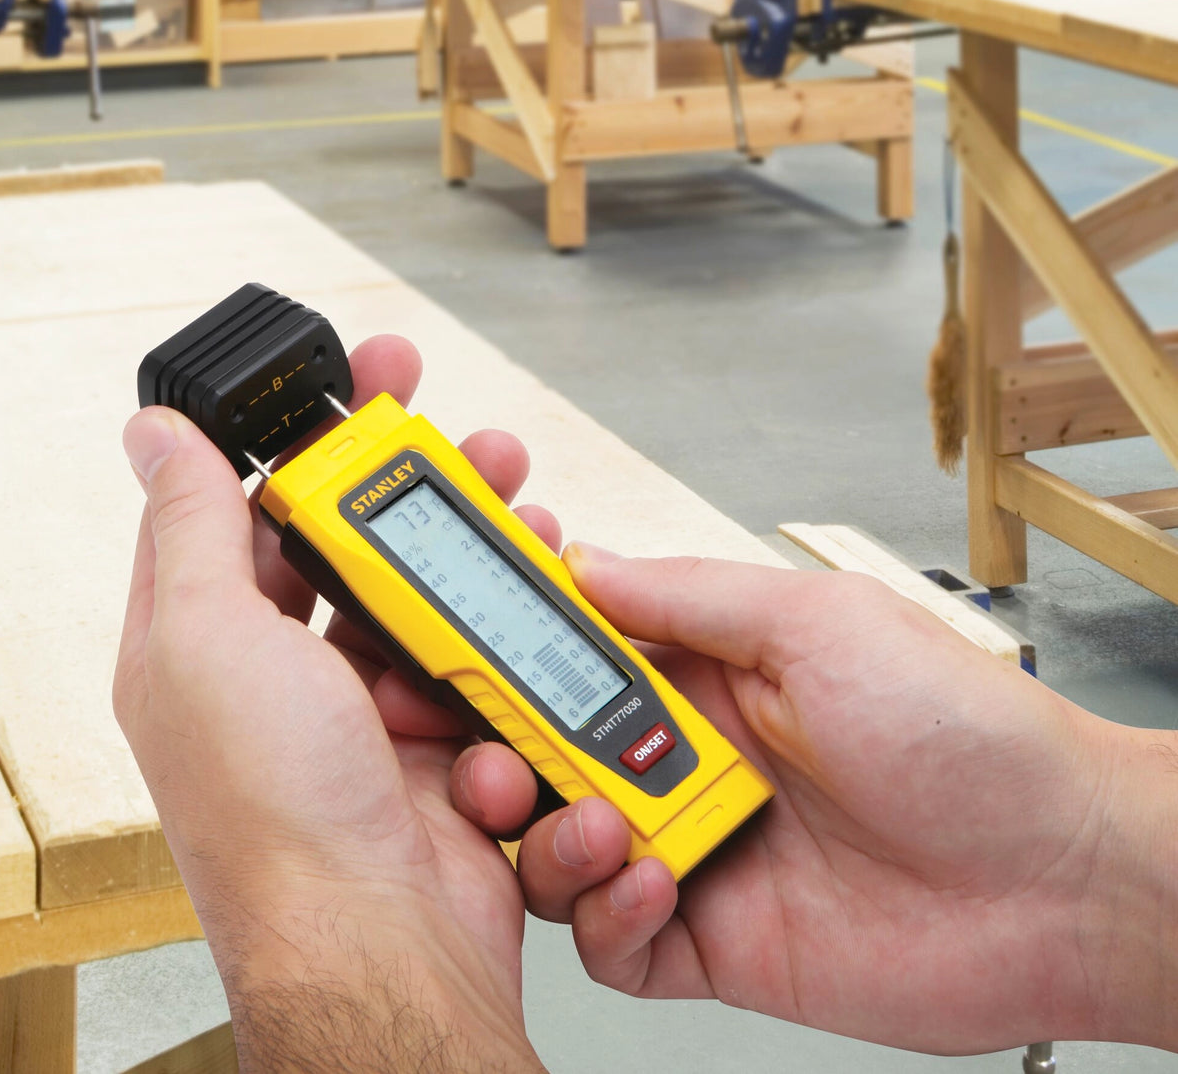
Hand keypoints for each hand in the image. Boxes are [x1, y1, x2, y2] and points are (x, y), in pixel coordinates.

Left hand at [115, 336, 550, 1073]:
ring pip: (429, 596)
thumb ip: (190, 527)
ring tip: (522, 512)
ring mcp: (367, 705)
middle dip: (417, 486)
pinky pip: (478, 661)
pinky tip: (521, 625)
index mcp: (210, 640)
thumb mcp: (211, 640)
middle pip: (356, 543)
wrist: (386, 940)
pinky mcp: (439, 738)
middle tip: (469, 441)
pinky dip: (505, 639)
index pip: (250, 504)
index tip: (359, 382)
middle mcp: (287, 671)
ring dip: (476, 555)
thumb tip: (153, 434)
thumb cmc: (277, 813)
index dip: (304, 436)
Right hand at [452, 548, 1174, 1053]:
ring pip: (559, 842)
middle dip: (493, 743)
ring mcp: (692, 845)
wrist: (1056, 876)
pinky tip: (648, 882)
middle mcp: (686, 756)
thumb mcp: (813, 623)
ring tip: (593, 820)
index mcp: (704, 672)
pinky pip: (611, 938)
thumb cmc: (958, 731)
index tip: (446, 632)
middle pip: (546, 747)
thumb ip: (688, 597)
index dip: (505, 638)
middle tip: (473, 742)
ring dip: (546, 832)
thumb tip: (584, 564)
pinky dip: (604, 914)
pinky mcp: (707, 937)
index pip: (573, 647)